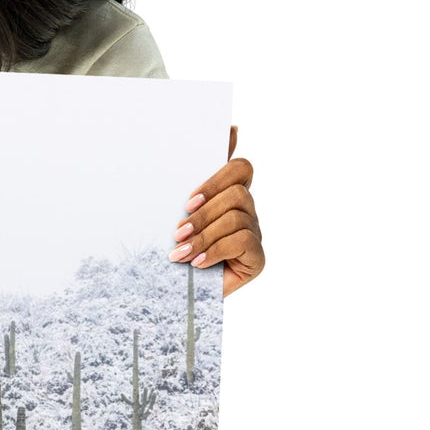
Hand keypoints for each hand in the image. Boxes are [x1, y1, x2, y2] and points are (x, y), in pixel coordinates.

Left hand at [168, 124, 263, 298]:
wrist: (172, 295)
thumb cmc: (172, 250)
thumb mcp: (173, 216)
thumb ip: (189, 184)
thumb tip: (222, 133)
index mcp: (228, 195)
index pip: (240, 167)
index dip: (218, 176)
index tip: (189, 200)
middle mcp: (246, 211)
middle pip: (237, 191)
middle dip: (204, 211)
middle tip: (178, 231)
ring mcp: (254, 233)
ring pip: (237, 217)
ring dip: (203, 234)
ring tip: (180, 252)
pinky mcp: (257, 258)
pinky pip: (243, 241)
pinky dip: (215, 251)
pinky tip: (197, 263)